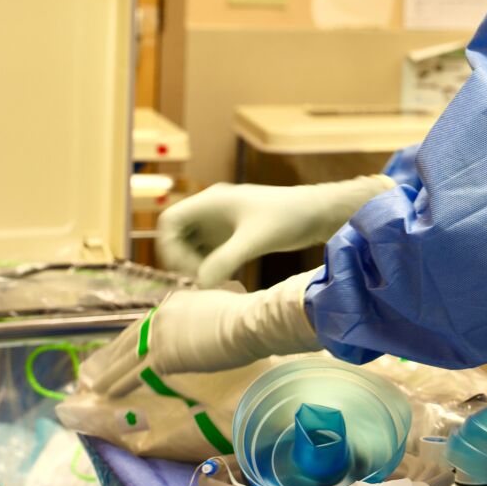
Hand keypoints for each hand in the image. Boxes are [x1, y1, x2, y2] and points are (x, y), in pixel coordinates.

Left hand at [81, 271, 320, 398]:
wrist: (250, 322)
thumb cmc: (249, 318)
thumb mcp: (223, 313)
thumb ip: (207, 321)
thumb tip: (212, 332)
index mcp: (178, 301)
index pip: (148, 322)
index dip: (133, 338)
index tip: (122, 348)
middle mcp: (163, 313)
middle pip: (132, 337)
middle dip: (115, 355)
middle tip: (101, 369)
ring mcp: (161, 333)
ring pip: (127, 357)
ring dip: (110, 373)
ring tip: (96, 386)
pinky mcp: (163, 354)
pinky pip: (134, 373)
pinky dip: (118, 385)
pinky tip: (108, 395)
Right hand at [156, 176, 393, 286]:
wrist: (316, 213)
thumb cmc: (288, 218)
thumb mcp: (254, 240)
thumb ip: (225, 260)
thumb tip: (201, 283)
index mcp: (211, 202)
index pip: (170, 221)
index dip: (169, 246)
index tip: (188, 268)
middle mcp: (212, 210)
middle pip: (178, 236)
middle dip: (183, 259)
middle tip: (203, 279)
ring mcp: (222, 222)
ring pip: (193, 245)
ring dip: (196, 264)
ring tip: (214, 281)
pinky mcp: (234, 234)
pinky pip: (209, 251)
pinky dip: (210, 266)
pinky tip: (225, 279)